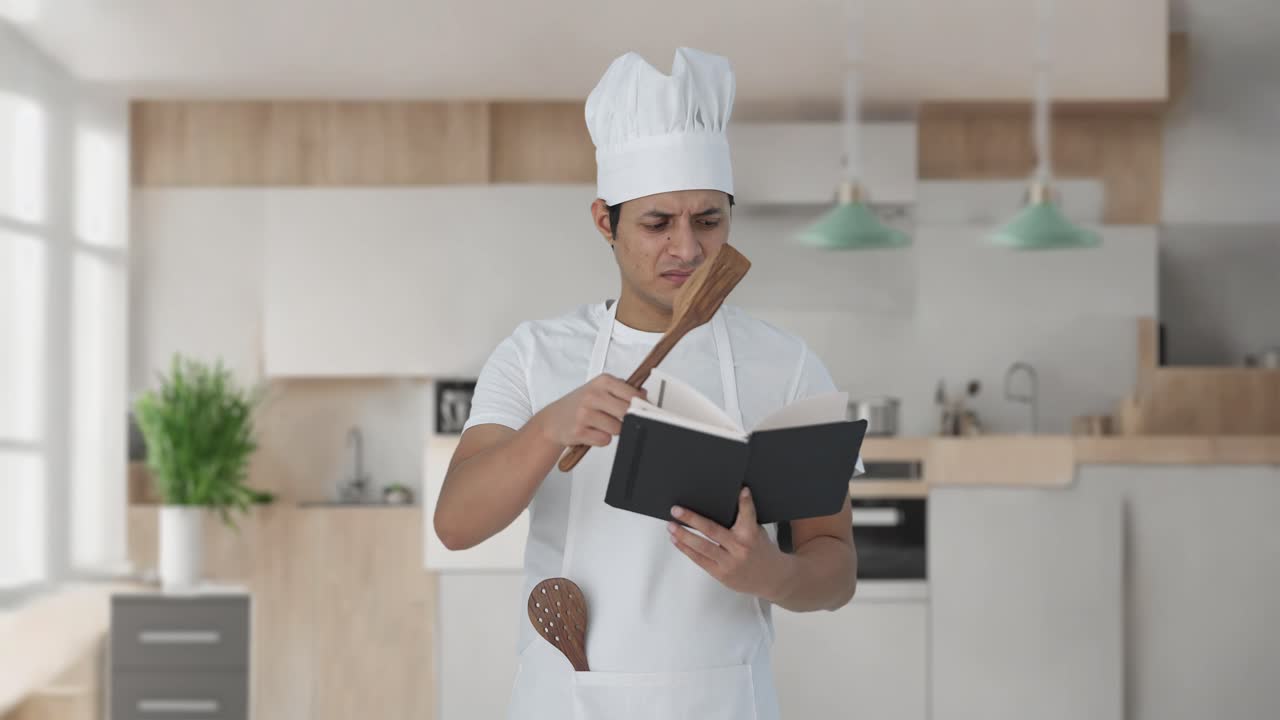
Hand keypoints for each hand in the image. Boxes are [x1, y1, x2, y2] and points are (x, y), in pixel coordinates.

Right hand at [534, 373, 645, 448]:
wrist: (552, 420)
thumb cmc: (578, 404)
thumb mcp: (599, 389)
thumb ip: (622, 390)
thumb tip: (644, 394)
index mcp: (602, 382)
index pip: (632, 394)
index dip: (641, 405)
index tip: (643, 410)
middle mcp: (593, 395)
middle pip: (627, 412)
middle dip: (627, 419)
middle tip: (619, 419)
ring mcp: (585, 413)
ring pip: (617, 428)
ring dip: (612, 430)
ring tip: (600, 425)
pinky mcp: (579, 431)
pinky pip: (604, 440)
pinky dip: (601, 440)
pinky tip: (592, 432)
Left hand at [668, 488, 793, 600]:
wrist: (772, 578)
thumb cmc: (761, 551)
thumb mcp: (757, 532)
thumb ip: (743, 519)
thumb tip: (727, 501)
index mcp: (751, 534)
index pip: (747, 514)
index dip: (745, 501)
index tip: (741, 490)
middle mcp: (740, 548)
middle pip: (712, 530)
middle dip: (692, 519)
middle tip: (676, 510)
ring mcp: (729, 562)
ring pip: (702, 547)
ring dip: (683, 535)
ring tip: (671, 526)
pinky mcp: (721, 574)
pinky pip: (700, 560)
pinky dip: (686, 549)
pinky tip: (677, 541)